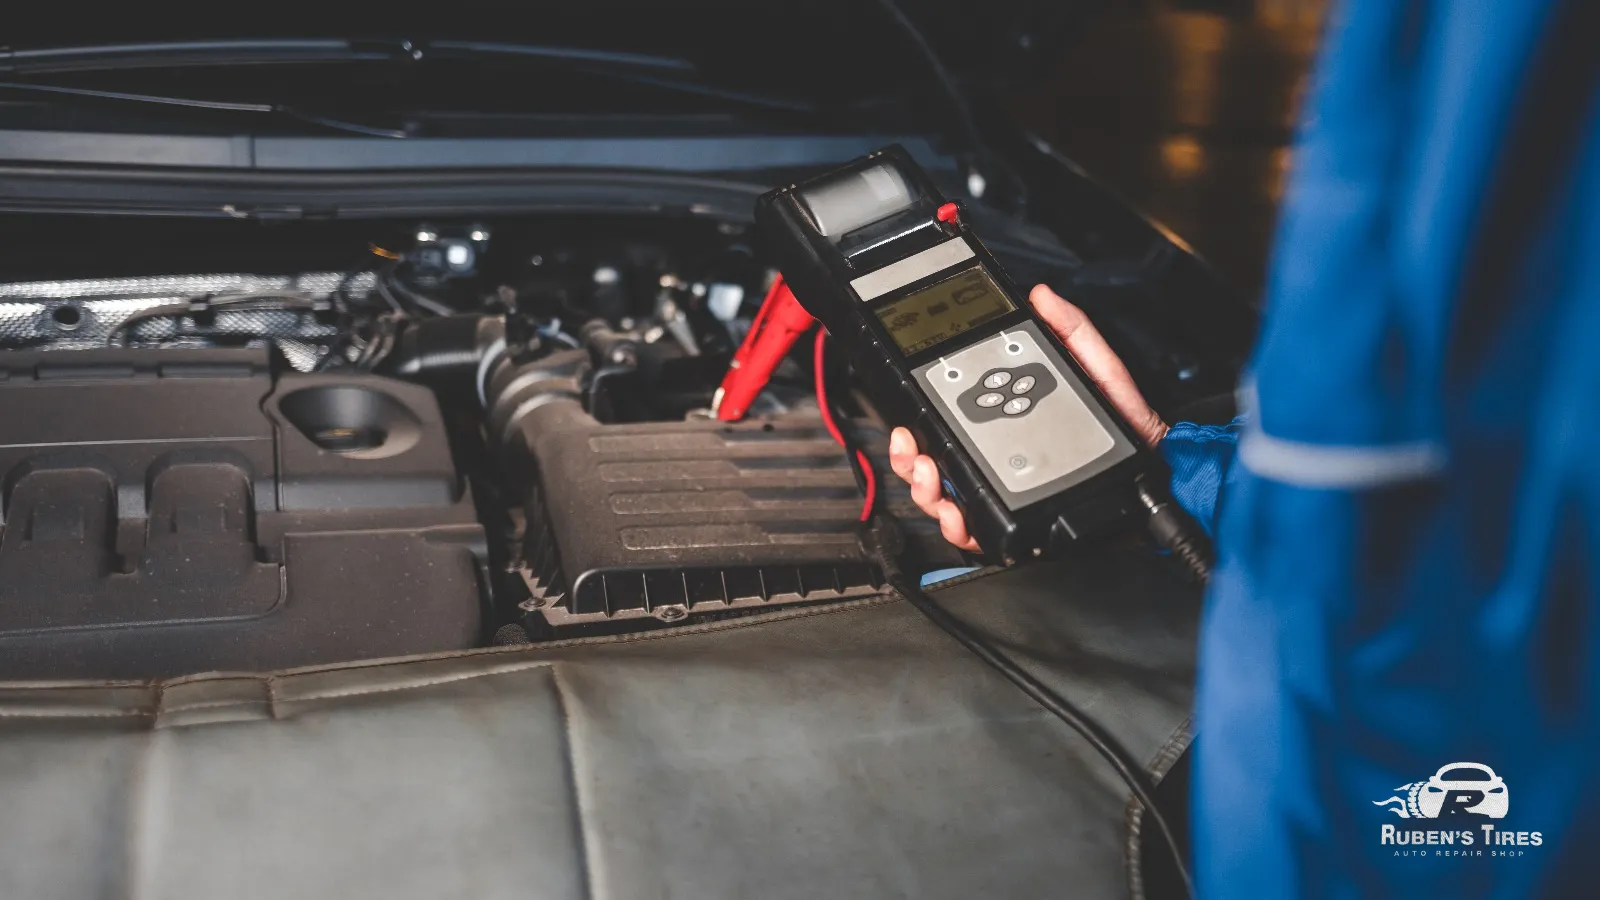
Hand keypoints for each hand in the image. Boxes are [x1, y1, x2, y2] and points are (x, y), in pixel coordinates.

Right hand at [887, 284, 1168, 552]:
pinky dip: (959, 525)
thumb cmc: (1130, 425)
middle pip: (933, 462)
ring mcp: (1006, 495)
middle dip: (909, 457)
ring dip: (925, 489)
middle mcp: (1000, 461)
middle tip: (911, 447)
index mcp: (1008, 421)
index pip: (950, 420)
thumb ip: (1071, 331)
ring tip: (930, 475)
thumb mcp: (1098, 368)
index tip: (910, 407)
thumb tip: (1043, 297)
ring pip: (944, 499)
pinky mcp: (1020, 527)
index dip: (920, 416)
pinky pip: (977, 532)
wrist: (1160, 471)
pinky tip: (960, 511)